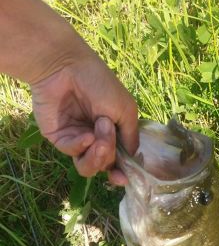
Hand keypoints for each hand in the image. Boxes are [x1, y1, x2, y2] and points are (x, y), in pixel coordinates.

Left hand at [31, 52, 137, 184]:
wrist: (65, 67)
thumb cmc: (99, 83)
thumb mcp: (125, 109)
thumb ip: (131, 137)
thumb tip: (132, 160)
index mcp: (115, 132)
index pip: (120, 159)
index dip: (122, 172)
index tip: (123, 178)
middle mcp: (97, 139)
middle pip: (105, 165)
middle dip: (109, 155)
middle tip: (107, 137)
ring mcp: (78, 140)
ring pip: (88, 166)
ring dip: (97, 157)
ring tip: (98, 140)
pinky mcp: (60, 139)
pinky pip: (73, 153)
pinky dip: (81, 146)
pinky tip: (85, 135)